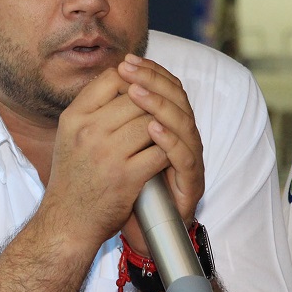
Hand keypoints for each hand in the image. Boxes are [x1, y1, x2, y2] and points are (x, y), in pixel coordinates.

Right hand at [41, 67, 167, 252]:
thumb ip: (91, 108)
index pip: (112, 78)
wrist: (68, 220)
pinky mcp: (127, 176)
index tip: (140, 91)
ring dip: (164, 126)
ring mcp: (108, 154)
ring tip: (165, 132)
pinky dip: (168, 151)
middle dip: (153, 103)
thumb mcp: (69, 134)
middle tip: (161, 112)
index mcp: (74, 117)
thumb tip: (121, 77)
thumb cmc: (73, 175)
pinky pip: (160, 152)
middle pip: (136, 97)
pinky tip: (167, 154)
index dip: (132, 80)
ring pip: (152, 122)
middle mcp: (88, 131)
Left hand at [116, 54, 204, 254]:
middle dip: (152, 80)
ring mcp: (190, 160)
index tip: (125, 60)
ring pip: (184, 123)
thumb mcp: (113, 146)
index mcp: (169, 126)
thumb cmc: (121, 187)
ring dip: (159, 105)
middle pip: (178, 99)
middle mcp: (184, 138)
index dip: (149, 72)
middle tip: (130, 68)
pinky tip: (152, 129)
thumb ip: (115, 118)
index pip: (166, 88)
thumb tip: (100, 82)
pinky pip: (184, 157)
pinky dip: (169, 140)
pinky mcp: (192, 183)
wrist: (135, 231)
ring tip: (137, 92)